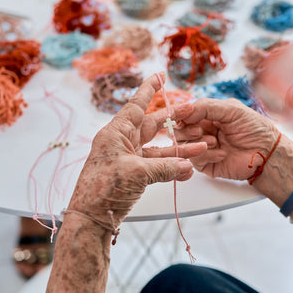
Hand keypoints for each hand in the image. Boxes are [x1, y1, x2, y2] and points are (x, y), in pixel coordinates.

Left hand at [68, 73, 205, 224]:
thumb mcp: (137, 173)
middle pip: (152, 126)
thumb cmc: (104, 189)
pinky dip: (171, 168)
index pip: (136, 105)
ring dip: (178, 150)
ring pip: (158, 149)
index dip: (148, 89)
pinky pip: (157, 167)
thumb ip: (165, 167)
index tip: (159, 75)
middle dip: (174, 122)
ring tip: (201, 148)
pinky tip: (187, 170)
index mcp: (116, 133)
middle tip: (192, 114)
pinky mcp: (133, 176)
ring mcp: (128, 160)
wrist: (90, 218)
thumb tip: (187, 166)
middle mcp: (122, 143)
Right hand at [172, 98, 278, 181]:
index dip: (181, 116)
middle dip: (187, 130)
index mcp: (207, 116)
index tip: (184, 117)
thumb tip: (184, 112)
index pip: (184, 115)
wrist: (267, 151)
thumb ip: (206, 107)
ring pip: (184, 146)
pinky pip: (195, 160)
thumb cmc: (254, 128)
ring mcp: (204, 148)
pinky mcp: (207, 165)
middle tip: (200, 130)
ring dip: (198, 142)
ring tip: (215, 142)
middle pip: (180, 131)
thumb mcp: (231, 109)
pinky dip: (207, 155)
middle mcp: (203, 131)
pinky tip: (222, 153)